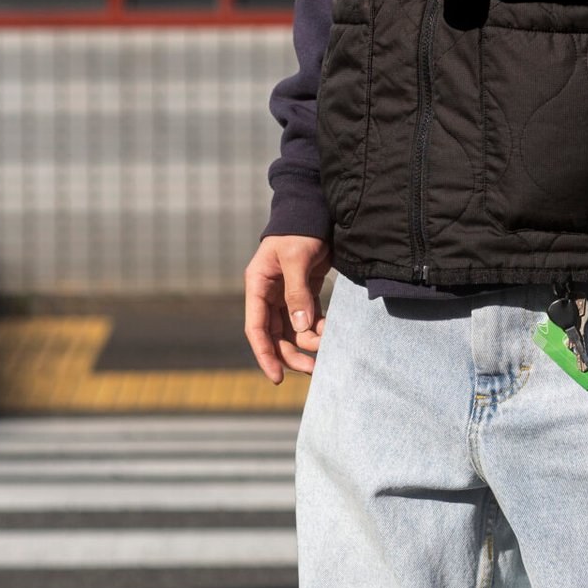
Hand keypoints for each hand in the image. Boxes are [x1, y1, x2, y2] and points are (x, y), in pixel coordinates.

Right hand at [244, 234, 329, 382]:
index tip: (277, 377)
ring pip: (293, 330)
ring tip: (329, 347)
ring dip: (308, 343)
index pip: (256, 328)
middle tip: (314, 369)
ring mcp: (286, 295)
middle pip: (276, 335)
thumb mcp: (296, 258)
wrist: (313, 210)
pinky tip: (331, 332)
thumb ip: (297, 292)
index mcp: (257, 286)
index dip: (265, 355)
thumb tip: (301, 328)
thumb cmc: (299, 230)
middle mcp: (268, 294)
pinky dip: (318, 328)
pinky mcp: (305, 292)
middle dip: (292, 354)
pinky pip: (309, 318)